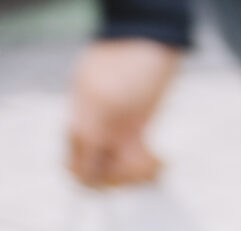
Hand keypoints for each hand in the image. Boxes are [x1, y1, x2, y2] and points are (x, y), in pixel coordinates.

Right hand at [66, 39, 182, 188]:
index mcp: (82, 124)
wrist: (152, 39)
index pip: (78, 170)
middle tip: (146, 164)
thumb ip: (90, 135)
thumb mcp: (106, 100)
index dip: (97, 180)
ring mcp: (116, 131)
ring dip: (139, 173)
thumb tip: (78, 174)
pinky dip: (149, 166)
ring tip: (158, 162)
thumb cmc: (129, 64)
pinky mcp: (137, 130)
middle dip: (123, 178)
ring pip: (121, 171)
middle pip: (101, 175)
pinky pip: (137, 161)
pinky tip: (163, 159)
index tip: (121, 173)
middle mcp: (97, 131)